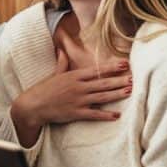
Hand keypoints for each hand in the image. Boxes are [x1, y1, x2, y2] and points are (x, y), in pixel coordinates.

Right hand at [10, 50, 130, 145]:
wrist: (33, 105)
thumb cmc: (44, 89)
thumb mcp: (54, 74)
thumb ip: (62, 63)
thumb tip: (62, 50)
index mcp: (74, 76)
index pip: (97, 70)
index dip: (112, 67)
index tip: (124, 64)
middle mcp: (78, 87)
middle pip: (103, 83)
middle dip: (119, 80)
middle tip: (133, 78)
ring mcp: (78, 100)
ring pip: (101, 97)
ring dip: (116, 94)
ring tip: (129, 92)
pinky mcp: (76, 113)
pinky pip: (94, 114)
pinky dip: (106, 115)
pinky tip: (116, 115)